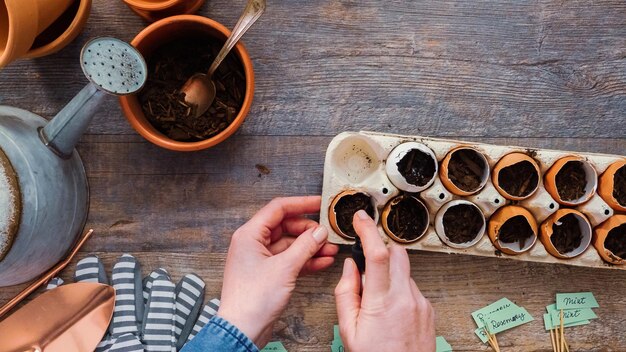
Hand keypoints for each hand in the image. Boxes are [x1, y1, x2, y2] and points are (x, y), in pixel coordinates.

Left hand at [217, 196, 338, 347]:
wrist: (243, 329)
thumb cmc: (251, 300)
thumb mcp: (285, 268)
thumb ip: (305, 246)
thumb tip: (319, 232)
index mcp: (249, 235)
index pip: (278, 209)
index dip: (301, 204)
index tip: (319, 203)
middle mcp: (252, 244)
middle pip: (285, 226)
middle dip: (308, 230)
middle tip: (326, 233)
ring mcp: (260, 259)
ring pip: (289, 245)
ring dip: (310, 246)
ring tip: (329, 248)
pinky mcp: (267, 273)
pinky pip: (289, 260)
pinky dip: (305, 260)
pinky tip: (322, 260)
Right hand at [335, 210, 435, 350]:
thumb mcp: (349, 331)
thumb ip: (346, 293)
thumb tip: (350, 268)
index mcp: (383, 302)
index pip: (377, 255)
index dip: (368, 231)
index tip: (360, 218)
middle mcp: (406, 298)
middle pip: (396, 254)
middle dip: (380, 250)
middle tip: (367, 263)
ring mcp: (421, 303)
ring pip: (404, 270)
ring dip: (389, 273)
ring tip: (376, 301)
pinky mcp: (428, 310)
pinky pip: (411, 287)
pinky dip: (398, 289)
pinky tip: (389, 311)